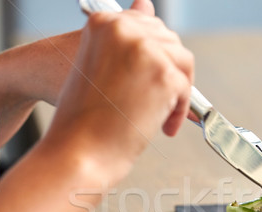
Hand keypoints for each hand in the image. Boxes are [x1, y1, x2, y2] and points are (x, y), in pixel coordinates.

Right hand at [48, 0, 193, 178]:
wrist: (75, 147)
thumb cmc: (80, 113)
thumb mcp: (97, 62)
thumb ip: (124, 35)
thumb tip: (145, 4)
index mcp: (104, 23)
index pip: (146, 26)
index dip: (152, 55)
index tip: (150, 75)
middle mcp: (126, 30)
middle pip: (168, 41)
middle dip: (167, 71)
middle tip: (154, 100)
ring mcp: (146, 50)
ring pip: (182, 61)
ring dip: (176, 90)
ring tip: (159, 115)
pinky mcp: (164, 75)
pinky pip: (186, 88)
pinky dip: (180, 110)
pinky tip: (162, 125)